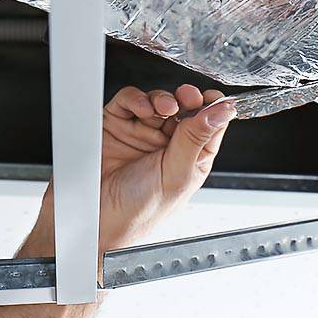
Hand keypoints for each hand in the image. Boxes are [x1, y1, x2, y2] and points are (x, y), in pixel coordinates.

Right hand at [21, 85, 235, 258]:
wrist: (95, 220)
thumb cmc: (138, 212)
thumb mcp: (176, 174)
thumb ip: (197, 139)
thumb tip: (222, 112)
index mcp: (190, 157)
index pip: (209, 125)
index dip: (213, 109)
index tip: (215, 99)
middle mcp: (167, 144)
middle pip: (185, 107)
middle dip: (189, 99)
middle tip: (189, 97)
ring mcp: (142, 133)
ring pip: (159, 101)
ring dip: (164, 99)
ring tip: (166, 108)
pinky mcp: (116, 125)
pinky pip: (129, 102)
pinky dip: (137, 99)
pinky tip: (143, 109)